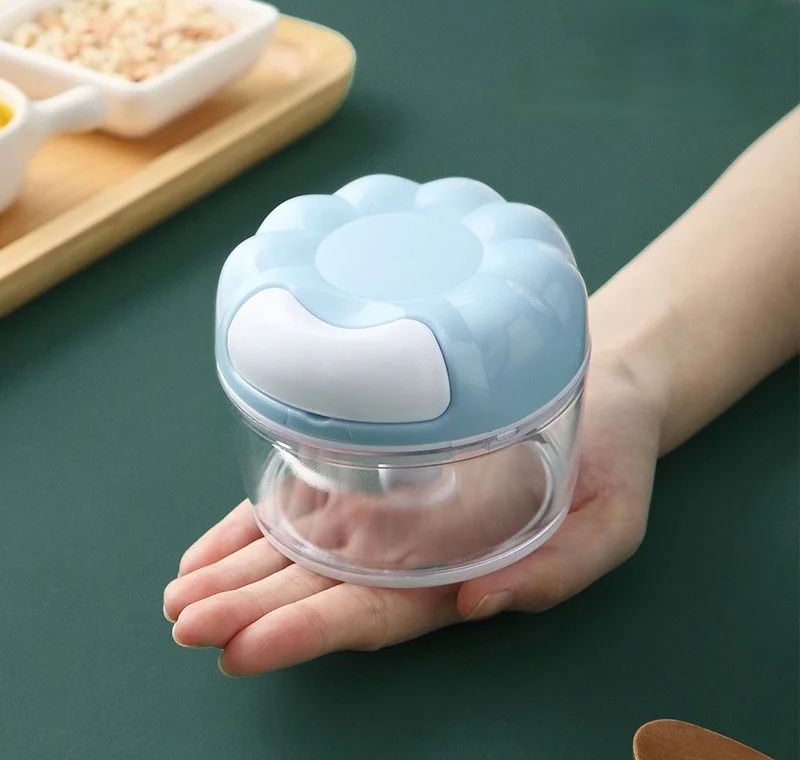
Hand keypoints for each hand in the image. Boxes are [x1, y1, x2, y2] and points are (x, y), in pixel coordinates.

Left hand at [163, 355, 661, 674]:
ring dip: (237, 573)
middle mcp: (412, 549)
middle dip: (249, 609)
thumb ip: (558, 571)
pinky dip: (252, 524)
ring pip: (300, 549)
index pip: (377, 614)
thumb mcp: (612, 520)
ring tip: (179, 596)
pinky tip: (208, 548)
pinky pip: (303, 500)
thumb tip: (479, 603)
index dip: (310, 634)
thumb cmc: (609, 452)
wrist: (592, 382)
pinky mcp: (373, 465)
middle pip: (320, 588)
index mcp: (461, 570)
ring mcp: (387, 507)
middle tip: (186, 621)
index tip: (242, 649)